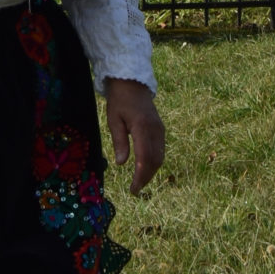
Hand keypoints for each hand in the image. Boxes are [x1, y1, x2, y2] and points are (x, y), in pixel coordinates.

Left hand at [106, 79, 165, 195]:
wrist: (132, 83)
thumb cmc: (119, 100)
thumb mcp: (114, 119)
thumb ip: (119, 141)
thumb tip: (122, 163)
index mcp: (143, 127)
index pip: (144, 158)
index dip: (140, 176)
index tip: (133, 189)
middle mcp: (155, 130)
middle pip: (155, 161)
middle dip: (146, 178)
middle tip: (135, 190)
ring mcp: (160, 130)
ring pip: (160, 157)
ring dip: (151, 172)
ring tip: (139, 182)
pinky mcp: (160, 129)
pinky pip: (160, 150)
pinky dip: (154, 162)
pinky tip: (145, 168)